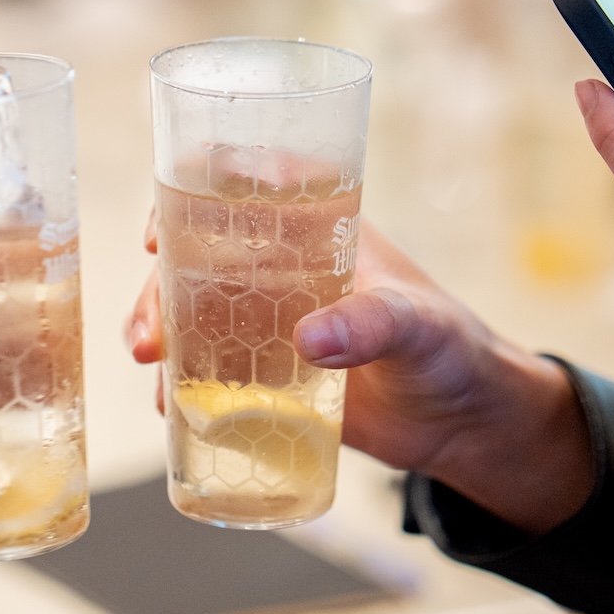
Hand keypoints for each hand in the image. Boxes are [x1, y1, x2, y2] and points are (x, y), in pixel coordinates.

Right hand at [129, 219, 591, 535]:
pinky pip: (210, 367)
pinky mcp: (268, 372)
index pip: (248, 191)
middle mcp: (284, 270)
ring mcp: (270, 322)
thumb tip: (309, 339)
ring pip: (193, 312)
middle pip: (200, 257)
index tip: (160, 233)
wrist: (462, 422)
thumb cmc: (452, 350)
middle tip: (152, 333)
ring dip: (161, 331)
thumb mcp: (420, 326)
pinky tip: (170, 405)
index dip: (193, 198)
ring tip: (153, 367)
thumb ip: (373, 324)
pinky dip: (182, 381)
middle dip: (160, 286)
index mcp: (320, 231)